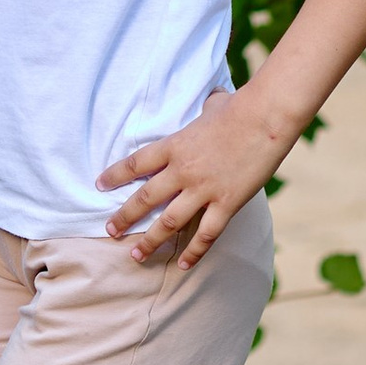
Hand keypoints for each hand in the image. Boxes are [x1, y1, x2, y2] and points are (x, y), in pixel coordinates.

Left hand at [99, 90, 289, 267]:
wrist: (265, 117)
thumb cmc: (240, 107)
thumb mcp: (213, 105)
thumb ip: (206, 109)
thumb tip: (213, 99)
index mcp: (174, 146)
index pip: (136, 164)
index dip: (115, 175)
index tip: (100, 185)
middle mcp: (182, 171)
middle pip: (145, 198)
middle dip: (124, 217)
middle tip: (110, 230)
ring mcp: (204, 189)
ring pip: (169, 222)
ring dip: (150, 240)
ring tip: (135, 255)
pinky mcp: (226, 203)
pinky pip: (206, 234)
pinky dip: (194, 252)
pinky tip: (183, 265)